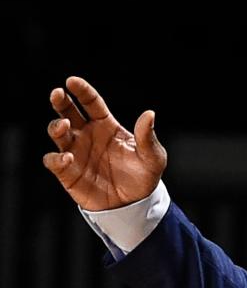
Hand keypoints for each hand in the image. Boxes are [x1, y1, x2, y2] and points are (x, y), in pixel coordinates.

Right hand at [43, 76, 166, 210]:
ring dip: (56, 126)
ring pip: (57, 132)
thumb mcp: (153, 158)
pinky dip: (56, 158)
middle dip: (60, 101)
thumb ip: (148, 137)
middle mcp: (87, 135)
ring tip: (64, 125)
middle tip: (57, 94)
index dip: (81, 90)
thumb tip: (149, 114)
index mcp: (105, 125)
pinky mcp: (68, 173)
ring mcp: (76, 152)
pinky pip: (54, 161)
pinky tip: (68, 158)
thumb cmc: (143, 177)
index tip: (72, 81)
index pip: (90, 102)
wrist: (136, 206)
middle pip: (67, 111)